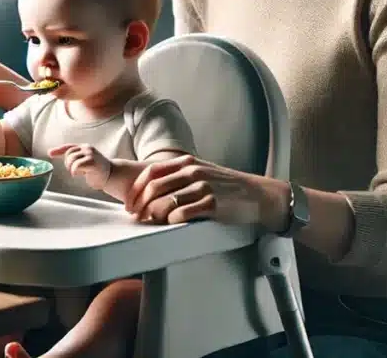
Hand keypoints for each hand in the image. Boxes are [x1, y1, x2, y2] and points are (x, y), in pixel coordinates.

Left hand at [49, 143, 112, 190]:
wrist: (112, 176)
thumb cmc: (97, 171)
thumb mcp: (85, 162)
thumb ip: (74, 158)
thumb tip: (53, 154)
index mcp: (85, 147)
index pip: (69, 147)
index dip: (58, 150)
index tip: (50, 153)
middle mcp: (87, 148)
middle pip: (68, 155)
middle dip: (69, 164)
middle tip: (78, 171)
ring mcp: (90, 154)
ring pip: (71, 160)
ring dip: (73, 169)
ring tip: (83, 172)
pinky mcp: (92, 161)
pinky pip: (75, 166)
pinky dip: (76, 172)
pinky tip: (85, 174)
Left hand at [124, 154, 288, 228]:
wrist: (256, 194)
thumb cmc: (225, 186)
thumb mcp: (200, 172)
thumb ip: (177, 176)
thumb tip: (151, 190)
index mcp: (186, 163)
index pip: (151, 172)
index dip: (136, 189)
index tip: (130, 203)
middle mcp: (192, 171)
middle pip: (154, 187)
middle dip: (140, 204)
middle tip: (136, 216)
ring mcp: (203, 186)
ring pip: (166, 201)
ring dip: (154, 215)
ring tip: (151, 222)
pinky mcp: (212, 203)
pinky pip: (183, 213)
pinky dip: (172, 220)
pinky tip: (171, 224)